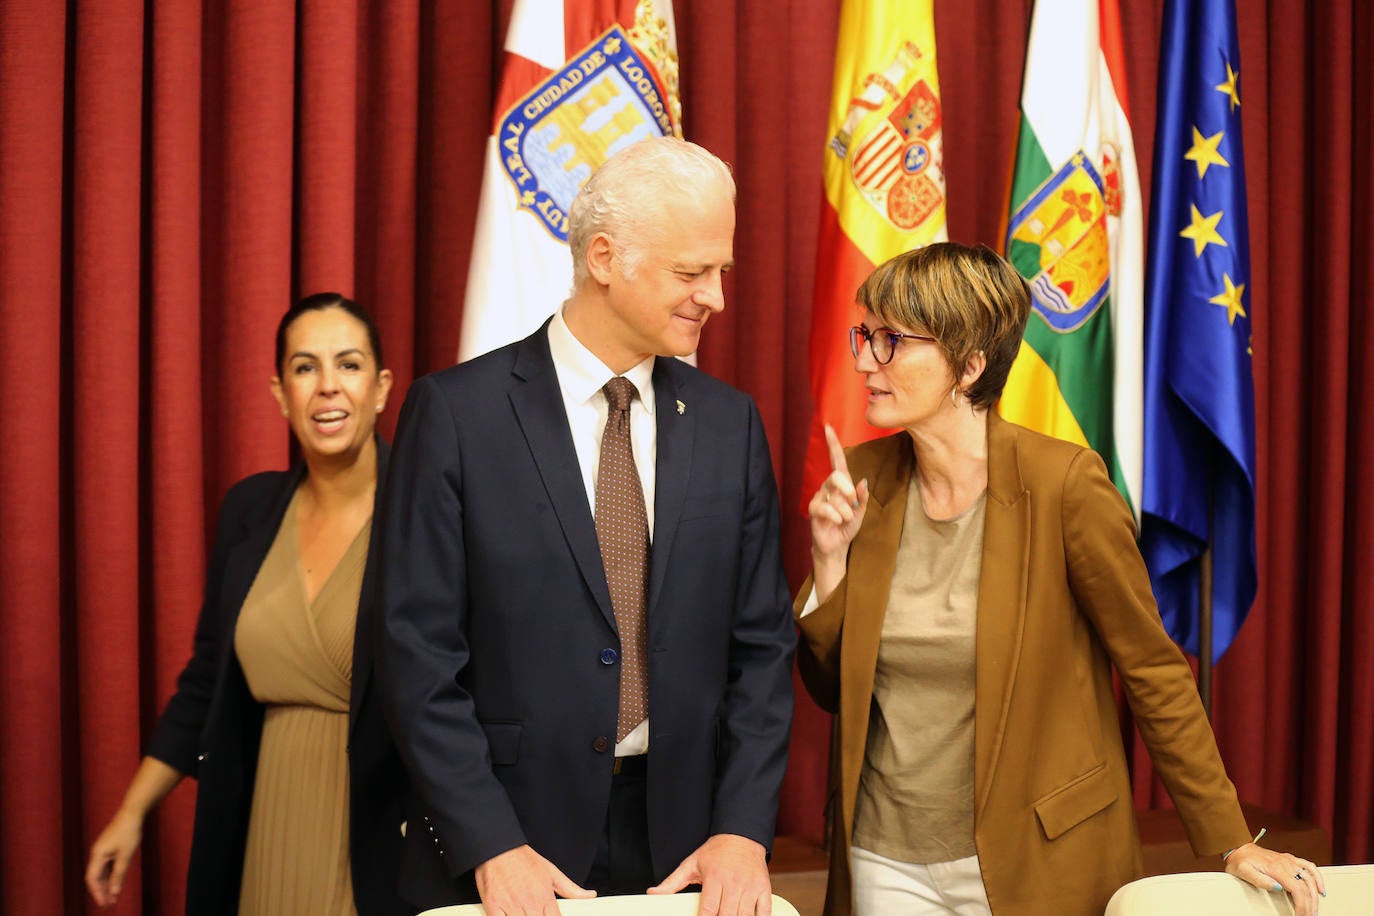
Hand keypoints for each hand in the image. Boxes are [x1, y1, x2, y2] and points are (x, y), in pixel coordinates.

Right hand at [85, 808, 143, 907]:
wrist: (132, 812)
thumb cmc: (128, 832)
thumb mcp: (125, 855)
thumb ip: (119, 874)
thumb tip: (114, 892)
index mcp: (97, 855)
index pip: (92, 879)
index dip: (97, 893)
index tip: (103, 904)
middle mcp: (97, 854)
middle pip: (96, 877)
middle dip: (101, 891)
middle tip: (108, 905)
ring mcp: (103, 851)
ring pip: (102, 872)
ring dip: (107, 885)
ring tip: (112, 898)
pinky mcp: (109, 848)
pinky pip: (107, 866)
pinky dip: (111, 876)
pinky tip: (116, 884)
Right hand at [475, 844, 594, 915]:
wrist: (498, 847)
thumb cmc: (524, 859)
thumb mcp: (552, 871)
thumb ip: (571, 889)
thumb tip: (590, 895)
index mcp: (544, 896)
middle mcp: (529, 902)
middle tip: (536, 914)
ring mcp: (510, 905)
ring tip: (526, 914)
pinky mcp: (493, 905)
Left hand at [648, 833, 771, 915]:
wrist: (742, 835)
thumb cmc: (715, 851)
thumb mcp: (691, 864)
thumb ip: (672, 882)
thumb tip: (653, 893)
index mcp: (714, 876)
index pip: (708, 909)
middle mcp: (733, 881)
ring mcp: (750, 886)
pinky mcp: (764, 888)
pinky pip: (764, 912)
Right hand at [808, 425, 868, 596]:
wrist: (837, 546)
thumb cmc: (847, 527)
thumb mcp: (861, 512)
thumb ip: (863, 498)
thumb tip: (862, 482)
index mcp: (840, 485)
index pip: (837, 461)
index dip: (833, 445)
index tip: (828, 428)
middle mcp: (827, 488)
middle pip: (836, 476)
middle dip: (847, 490)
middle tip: (852, 503)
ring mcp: (819, 498)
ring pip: (834, 496)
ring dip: (845, 511)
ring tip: (845, 520)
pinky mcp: (813, 510)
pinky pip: (825, 508)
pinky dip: (836, 516)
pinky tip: (837, 522)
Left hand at [1224, 843, 1324, 915]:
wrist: (1238, 848)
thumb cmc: (1240, 861)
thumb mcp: (1245, 872)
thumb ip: (1261, 880)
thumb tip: (1278, 888)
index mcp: (1276, 868)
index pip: (1297, 890)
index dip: (1302, 905)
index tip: (1301, 915)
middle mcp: (1286, 863)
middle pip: (1306, 887)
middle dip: (1310, 905)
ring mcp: (1289, 861)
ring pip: (1310, 879)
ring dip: (1315, 896)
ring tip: (1315, 909)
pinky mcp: (1290, 859)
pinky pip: (1309, 866)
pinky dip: (1318, 877)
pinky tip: (1320, 888)